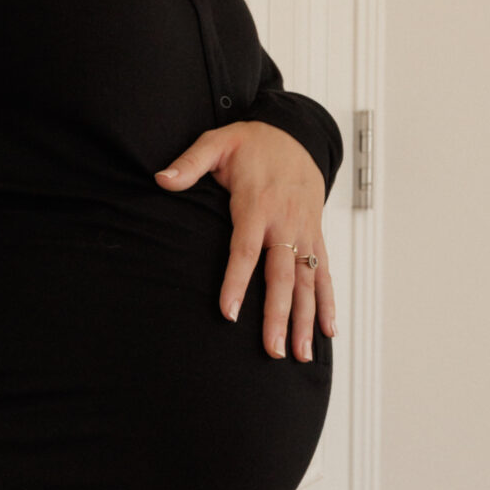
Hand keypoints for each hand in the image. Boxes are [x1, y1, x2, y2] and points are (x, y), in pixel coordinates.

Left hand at [156, 120, 335, 358]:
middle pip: (282, 276)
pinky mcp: (316, 236)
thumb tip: (161, 179)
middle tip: (271, 349)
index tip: (229, 313)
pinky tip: (326, 332)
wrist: (295, 134)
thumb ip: (190, 163)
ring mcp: (305, 231)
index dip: (237, 281)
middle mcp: (286, 222)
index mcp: (258, 204)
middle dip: (278, 315)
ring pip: (308, 282)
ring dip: (305, 319)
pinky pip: (325, 273)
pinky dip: (328, 303)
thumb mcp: (217, 142)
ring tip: (299, 355)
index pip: (246, 249)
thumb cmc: (251, 144)